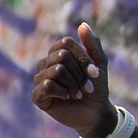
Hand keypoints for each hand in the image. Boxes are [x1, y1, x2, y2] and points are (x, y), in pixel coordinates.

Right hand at [32, 21, 113, 137]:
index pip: (66, 43)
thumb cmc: (96, 88)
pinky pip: (47, 85)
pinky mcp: (38, 96)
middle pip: (61, 56)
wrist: (95, 113)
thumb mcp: (99, 64)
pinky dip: (62, 92)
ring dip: (74, 84)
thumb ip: (93, 44)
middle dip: (79, 73)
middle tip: (87, 87)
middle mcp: (46, 63)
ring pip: (56, 70)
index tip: (95, 74)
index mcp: (58, 52)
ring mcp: (40, 79)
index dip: (83, 58)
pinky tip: (67, 98)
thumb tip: (82, 24)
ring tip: (78, 94)